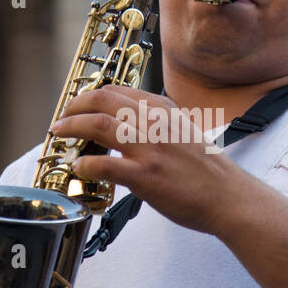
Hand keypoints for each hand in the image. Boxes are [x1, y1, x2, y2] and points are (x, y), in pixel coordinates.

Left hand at [50, 87, 230, 234]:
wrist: (228, 196)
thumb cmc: (205, 170)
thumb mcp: (181, 130)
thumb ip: (155, 123)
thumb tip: (124, 126)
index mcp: (162, 108)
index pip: (116, 91)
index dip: (89, 97)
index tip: (77, 107)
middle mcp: (154, 122)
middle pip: (102, 101)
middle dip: (74, 107)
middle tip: (61, 120)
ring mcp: (150, 148)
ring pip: (98, 125)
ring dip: (72, 129)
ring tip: (60, 137)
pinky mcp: (146, 175)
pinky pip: (104, 165)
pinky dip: (84, 165)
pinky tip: (78, 168)